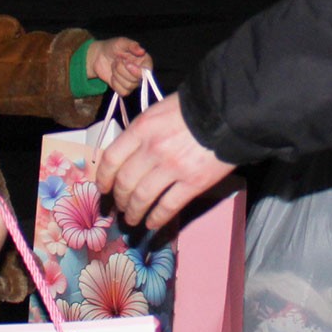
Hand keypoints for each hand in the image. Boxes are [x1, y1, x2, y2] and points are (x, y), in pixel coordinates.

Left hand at [86, 37, 151, 95]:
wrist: (99, 56)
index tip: (127, 64)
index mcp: (144, 61)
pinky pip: (123, 92)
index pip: (148, 72)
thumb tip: (142, 51)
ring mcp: (133, 82)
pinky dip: (115, 84)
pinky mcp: (124, 89)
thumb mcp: (121, 42)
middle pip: (136, 80)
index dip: (138, 71)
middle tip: (116, 60)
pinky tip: (112, 76)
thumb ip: (132, 45)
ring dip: (117, 75)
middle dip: (122, 70)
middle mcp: (141, 73)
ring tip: (114, 66)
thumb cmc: (112, 47)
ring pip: (129, 86)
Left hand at [95, 92, 234, 227]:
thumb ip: (142, 132)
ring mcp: (172, 168)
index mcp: (142, 129)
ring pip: (142, 198)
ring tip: (132, 219)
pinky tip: (153, 223)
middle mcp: (152, 150)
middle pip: (125, 182)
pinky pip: (168, 206)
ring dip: (134, 212)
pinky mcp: (193, 183)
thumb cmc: (193, 108)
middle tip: (120, 206)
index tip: (103, 188)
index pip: (111, 158)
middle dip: (119, 198)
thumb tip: (128, 154)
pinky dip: (157, 218)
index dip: (103, 177)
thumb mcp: (159, 111)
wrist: (228, 112)